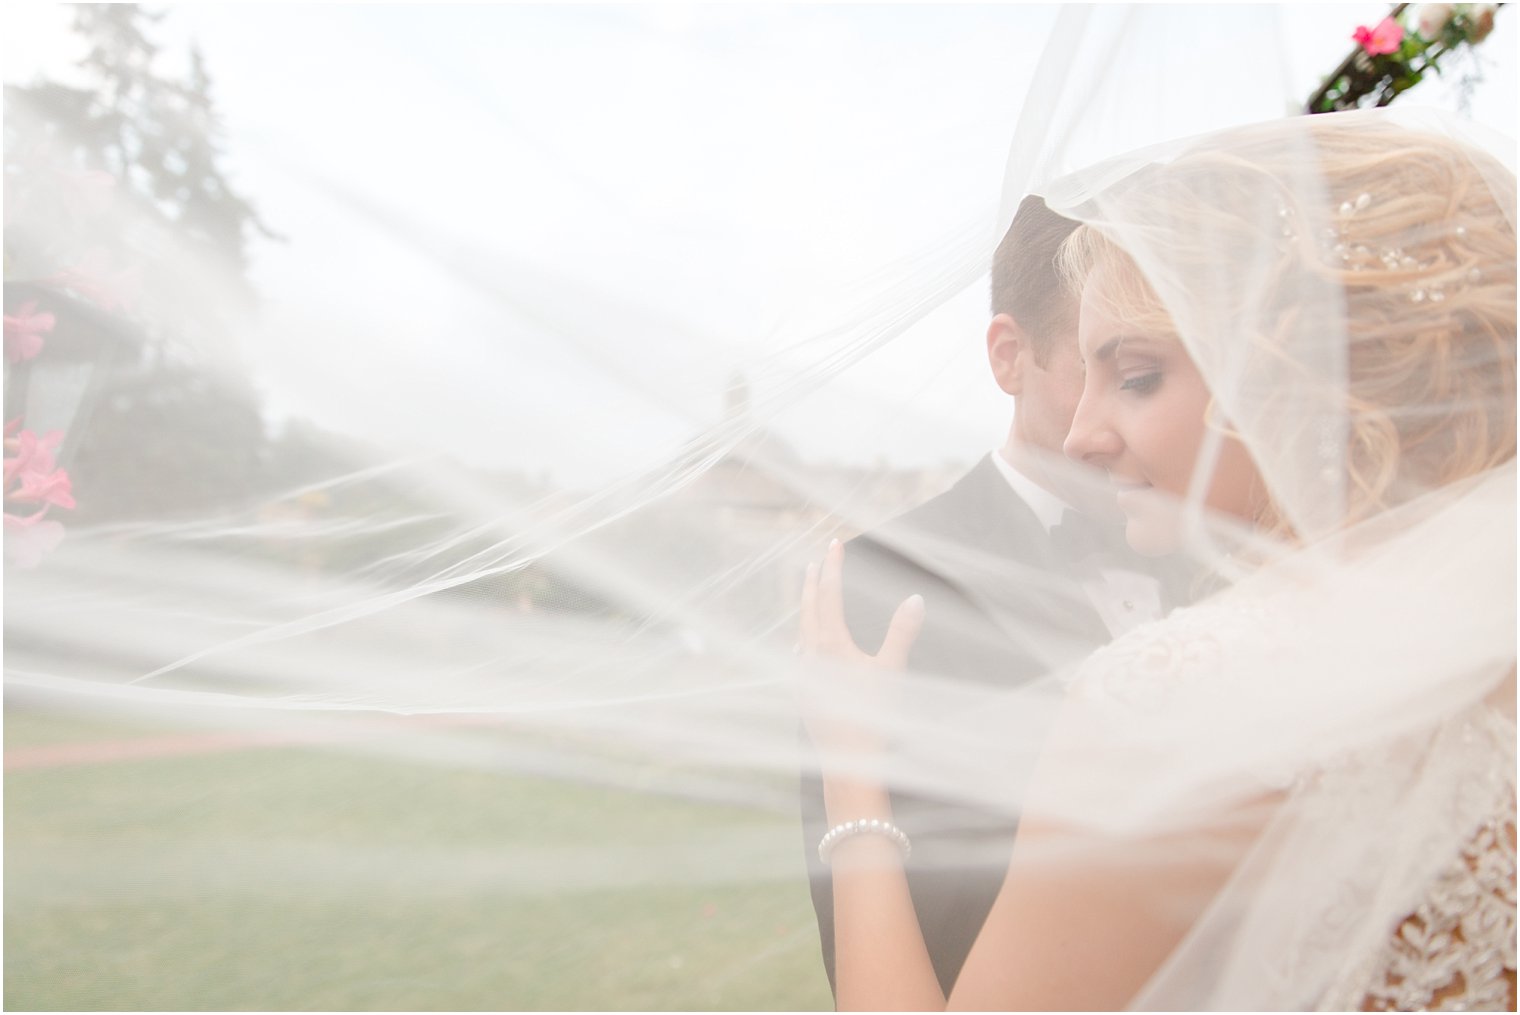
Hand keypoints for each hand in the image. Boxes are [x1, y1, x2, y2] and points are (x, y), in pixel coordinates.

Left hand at [798, 538, 925, 759]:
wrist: (849, 761)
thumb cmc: (874, 716)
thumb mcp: (892, 670)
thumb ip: (902, 632)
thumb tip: (915, 598)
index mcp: (831, 644)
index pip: (830, 594)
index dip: (833, 567)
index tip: (834, 544)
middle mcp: (810, 655)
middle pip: (808, 608)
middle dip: (811, 582)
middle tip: (813, 561)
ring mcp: (802, 675)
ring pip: (800, 631)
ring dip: (805, 609)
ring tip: (807, 594)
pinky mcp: (801, 693)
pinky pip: (798, 656)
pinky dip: (803, 639)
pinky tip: (803, 645)